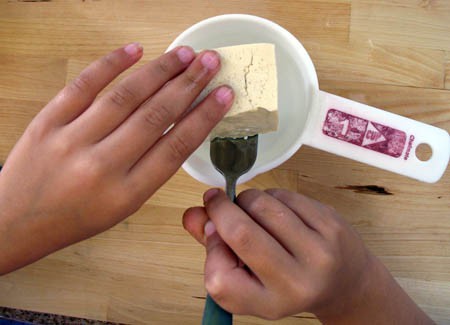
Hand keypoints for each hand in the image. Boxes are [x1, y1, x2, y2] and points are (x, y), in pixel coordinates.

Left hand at [0, 43, 233, 273]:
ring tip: (184, 55)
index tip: (223, 96)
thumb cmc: (74, 217)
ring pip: (125, 97)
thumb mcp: (122, 206)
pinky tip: (135, 51)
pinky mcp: (47, 121)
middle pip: (156, 116)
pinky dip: (111, 65)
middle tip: (210, 64)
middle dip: (189, 86)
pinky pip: (84, 86)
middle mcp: (102, 165)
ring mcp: (72, 140)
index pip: (176, 147)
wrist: (16, 221)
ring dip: (160, 72)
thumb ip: (151, 169)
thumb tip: (179, 125)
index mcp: (126, 193)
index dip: (204, 117)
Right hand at [183, 188, 432, 322]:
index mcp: (271, 303)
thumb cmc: (290, 282)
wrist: (345, 281)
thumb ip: (216, 250)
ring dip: (245, 200)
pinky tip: (274, 209)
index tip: (213, 235)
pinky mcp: (331, 223)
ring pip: (262, 205)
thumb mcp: (251, 281)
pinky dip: (270, 195)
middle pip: (241, 233)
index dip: (210, 250)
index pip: (220, 278)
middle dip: (220, 209)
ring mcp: (319, 250)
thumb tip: (193, 215)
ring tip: (250, 209)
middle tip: (214, 199)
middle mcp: (297, 282)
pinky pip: (283, 195)